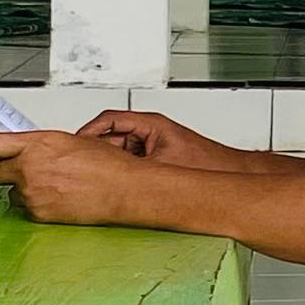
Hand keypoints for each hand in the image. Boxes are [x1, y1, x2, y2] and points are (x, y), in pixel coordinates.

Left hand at [0, 126, 153, 223]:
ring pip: (8, 193)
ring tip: (47, 185)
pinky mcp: (38, 213)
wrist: (124, 189)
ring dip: (20, 190)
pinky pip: (25, 208)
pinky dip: (36, 204)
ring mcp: (31, 192)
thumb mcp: (70, 141)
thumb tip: (22, 146)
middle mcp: (28, 168)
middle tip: (6, 170)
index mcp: (36, 144)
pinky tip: (56, 197)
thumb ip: (39, 144)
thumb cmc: (107, 165)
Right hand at [77, 109, 235, 167]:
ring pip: (118, 150)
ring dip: (106, 162)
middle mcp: (150, 131)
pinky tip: (115, 184)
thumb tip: (106, 173)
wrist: (230, 173)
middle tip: (79, 165)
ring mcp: (152, 144)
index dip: (87, 132)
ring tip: (94, 176)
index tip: (74, 146)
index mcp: (150, 124)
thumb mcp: (161, 166)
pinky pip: (129, 160)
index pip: (108, 119)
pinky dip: (120, 170)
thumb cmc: (207, 163)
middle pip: (110, 135)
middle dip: (93, 150)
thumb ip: (131, 166)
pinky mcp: (155, 157)